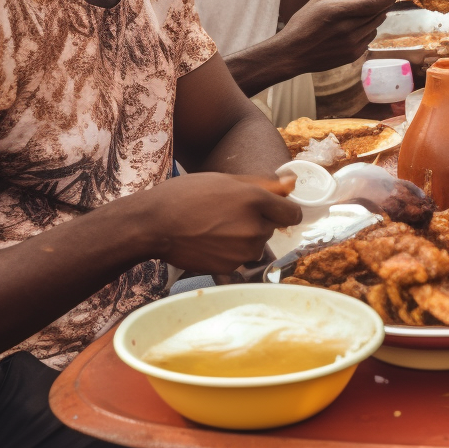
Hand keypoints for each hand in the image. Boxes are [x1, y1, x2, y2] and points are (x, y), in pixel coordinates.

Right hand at [143, 172, 301, 271]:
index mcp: (256, 201)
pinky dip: (231, 252)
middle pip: (271, 228)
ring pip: (256, 244)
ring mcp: (242, 250)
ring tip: (216, 226)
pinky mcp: (229, 267)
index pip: (293, 214)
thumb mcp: (227, 180)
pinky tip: (210, 241)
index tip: (273, 209)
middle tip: (228, 212)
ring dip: (245, 238)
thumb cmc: (187, 195)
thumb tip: (293, 183)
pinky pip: (240, 259)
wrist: (155, 224)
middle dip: (257, 221)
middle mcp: (254, 228)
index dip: (283, 210)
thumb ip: (265, 184)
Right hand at [277, 0, 402, 73]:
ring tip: (354, 15)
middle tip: (374, 0)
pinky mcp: (353, 55)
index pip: (373, 3)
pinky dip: (366, 30)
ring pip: (375, 26)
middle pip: (377, 13)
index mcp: (339, 12)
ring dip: (372, 17)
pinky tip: (351, 29)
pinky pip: (369, 38)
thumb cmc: (305, 21)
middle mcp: (348, 29)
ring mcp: (352, 44)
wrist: (293, 52)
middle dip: (380, 5)